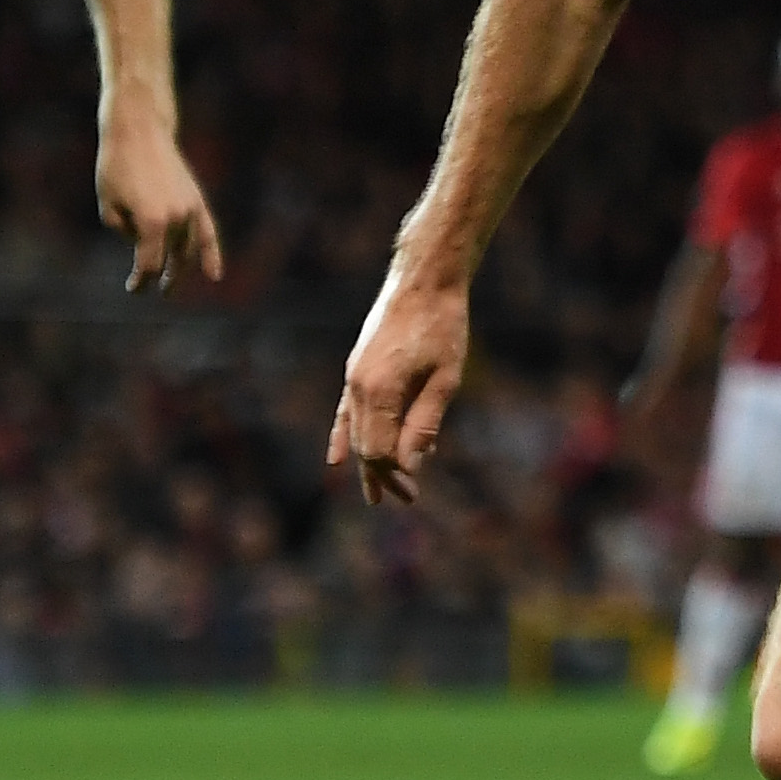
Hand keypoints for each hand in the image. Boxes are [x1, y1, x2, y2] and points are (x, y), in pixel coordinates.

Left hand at [97, 106, 225, 292]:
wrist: (140, 130)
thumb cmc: (116, 165)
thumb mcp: (107, 204)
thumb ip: (123, 230)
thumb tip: (140, 240)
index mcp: (151, 223)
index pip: (149, 265)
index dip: (141, 281)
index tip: (132, 288)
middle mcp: (176, 218)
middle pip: (170, 259)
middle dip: (160, 277)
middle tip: (152, 289)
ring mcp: (189, 208)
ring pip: (188, 249)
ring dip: (181, 267)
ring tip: (172, 280)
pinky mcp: (196, 199)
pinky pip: (208, 232)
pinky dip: (211, 254)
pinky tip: (214, 275)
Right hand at [330, 262, 473, 505]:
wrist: (423, 280)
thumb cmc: (442, 326)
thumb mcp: (445, 379)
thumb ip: (425, 423)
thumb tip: (411, 466)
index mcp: (379, 392)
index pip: (378, 451)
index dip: (394, 476)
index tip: (412, 495)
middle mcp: (358, 388)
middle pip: (365, 446)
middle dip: (383, 475)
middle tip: (407, 499)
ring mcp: (353, 377)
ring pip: (355, 432)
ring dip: (367, 462)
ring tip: (376, 493)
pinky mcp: (356, 368)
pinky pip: (343, 412)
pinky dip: (341, 436)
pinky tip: (335, 459)